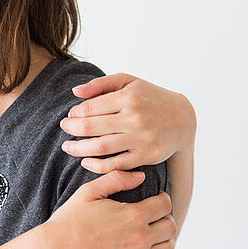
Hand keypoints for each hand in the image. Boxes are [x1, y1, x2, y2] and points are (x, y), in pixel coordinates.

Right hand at [36, 170, 175, 248]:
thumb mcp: (88, 192)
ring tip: (154, 236)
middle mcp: (140, 238)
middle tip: (154, 218)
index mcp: (132, 215)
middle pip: (170, 226)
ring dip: (165, 239)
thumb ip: (116, 179)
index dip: (162, 199)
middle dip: (164, 218)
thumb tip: (140, 176)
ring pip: (169, 248)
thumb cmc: (69, 221)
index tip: (155, 200)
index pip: (165, 205)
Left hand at [59, 73, 195, 172]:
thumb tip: (75, 92)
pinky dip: (97, 166)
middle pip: (91, 128)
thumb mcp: (129, 82)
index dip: (74, 114)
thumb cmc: (151, 98)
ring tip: (68, 147)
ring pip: (100, 147)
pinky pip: (116, 164)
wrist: (183, 119)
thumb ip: (101, 84)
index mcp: (129, 97)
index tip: (70, 116)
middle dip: (71, 130)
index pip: (90, 108)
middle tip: (64, 130)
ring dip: (78, 149)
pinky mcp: (146, 156)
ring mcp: (141, 138)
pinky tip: (85, 162)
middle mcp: (135, 118)